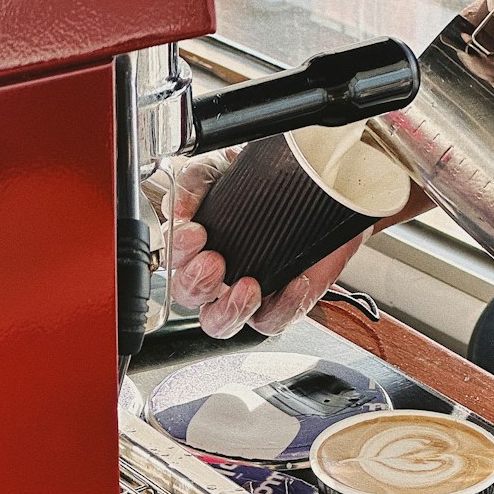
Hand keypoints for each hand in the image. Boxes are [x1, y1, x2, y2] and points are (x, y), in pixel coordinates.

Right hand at [165, 147, 370, 339]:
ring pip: (220, 324)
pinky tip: (295, 282)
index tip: (194, 232)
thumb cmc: (269, 183)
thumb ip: (197, 181)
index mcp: (197, 246)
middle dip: (196, 282)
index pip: (172, 259)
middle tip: (214, 262)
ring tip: (249, 287)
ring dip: (229, 310)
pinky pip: (271, 321)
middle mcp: (217, 276)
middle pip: (189, 297)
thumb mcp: (227, 169)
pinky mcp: (280, 305)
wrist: (322, 191)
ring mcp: (247, 295)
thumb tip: (179, 208)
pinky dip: (282, 306)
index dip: (178, 250)